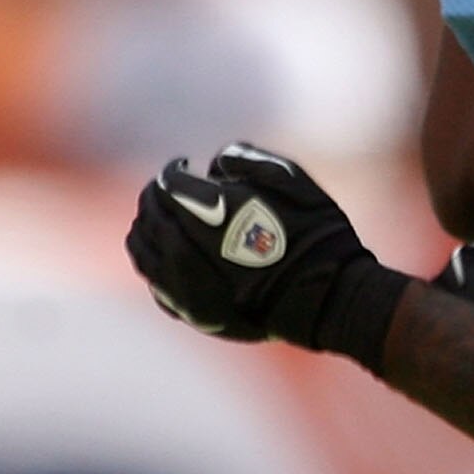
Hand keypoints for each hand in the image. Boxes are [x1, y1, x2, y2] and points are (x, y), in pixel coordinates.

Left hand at [127, 144, 411, 369]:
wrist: (331, 299)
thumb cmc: (318, 235)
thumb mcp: (295, 181)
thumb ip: (248, 160)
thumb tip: (214, 163)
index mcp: (218, 210)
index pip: (170, 182)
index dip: (172, 170)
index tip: (181, 164)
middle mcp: (194, 248)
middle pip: (153, 212)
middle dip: (155, 195)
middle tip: (165, 188)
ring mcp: (188, 286)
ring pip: (143, 247)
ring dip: (146, 226)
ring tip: (159, 218)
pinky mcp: (193, 313)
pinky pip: (154, 281)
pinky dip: (151, 261)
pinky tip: (162, 253)